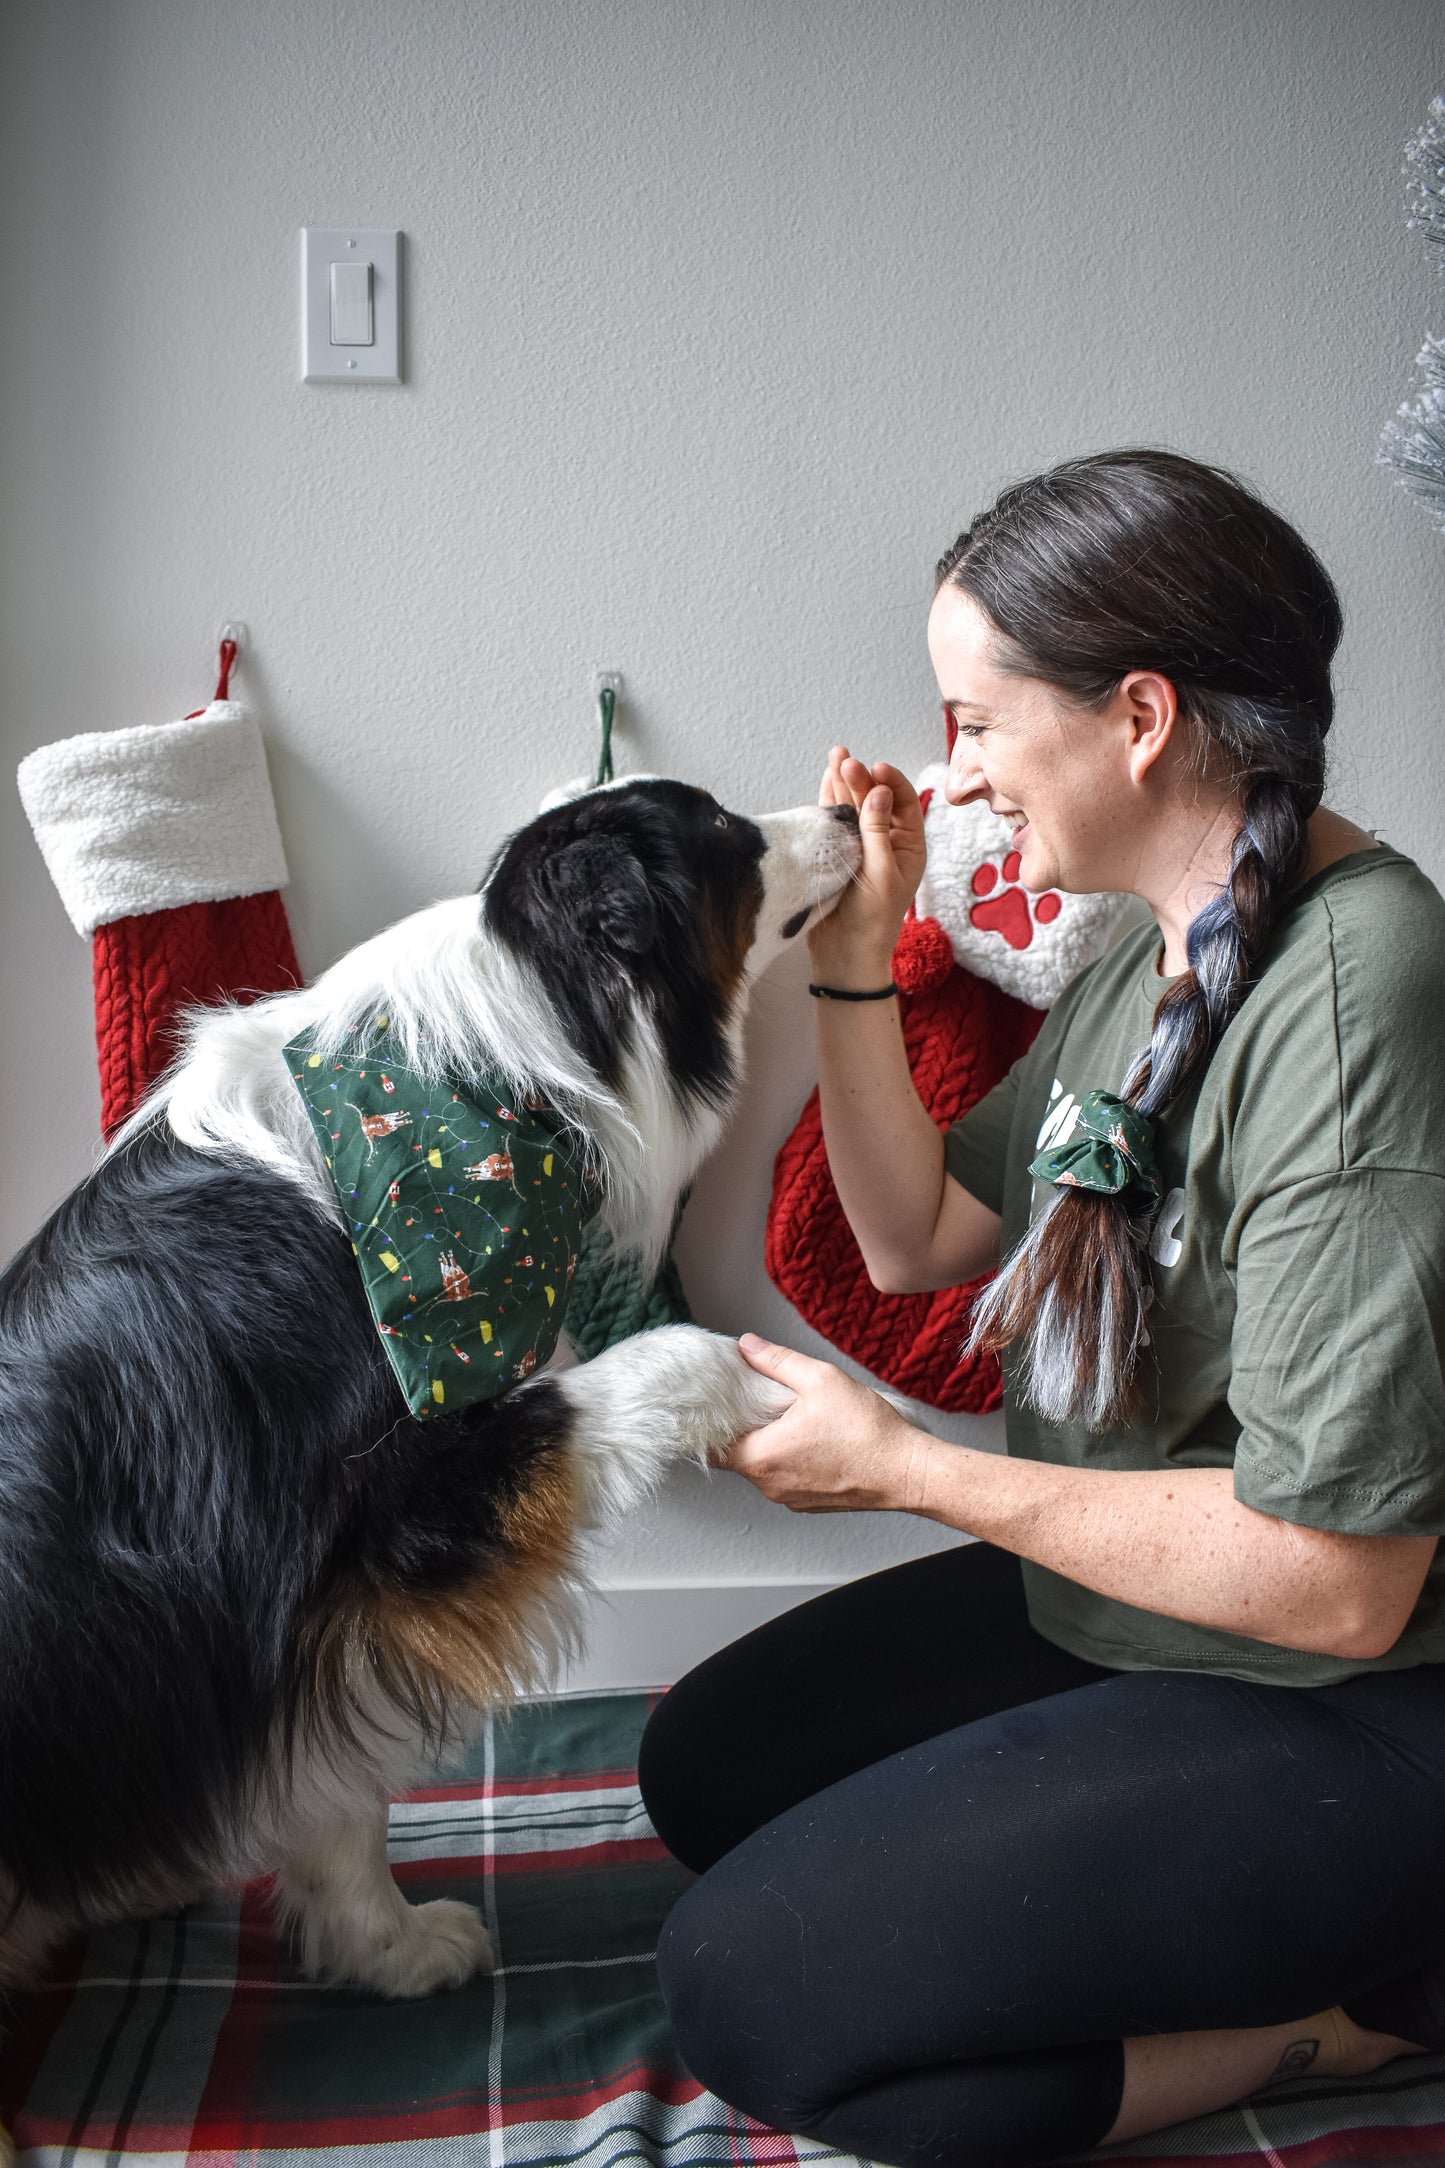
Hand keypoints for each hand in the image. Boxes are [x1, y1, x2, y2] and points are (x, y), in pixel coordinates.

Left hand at [712, 1334, 936, 1514]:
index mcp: (762, 1457)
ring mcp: (790, 1498)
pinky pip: (786, 1478)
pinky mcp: (809, 1503)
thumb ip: (777, 1361)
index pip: (712, 1447)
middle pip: (738, 1455)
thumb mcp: (820, 1380)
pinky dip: (791, 1460)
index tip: (717, 1404)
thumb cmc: (866, 1431)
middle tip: (760, 1401)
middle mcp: (769, 1485)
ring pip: (764, 1467)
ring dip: (770, 1444)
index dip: (710, 1424)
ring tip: (793, 1418)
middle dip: (746, 1428)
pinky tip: (813, 1439)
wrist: (907, 1472)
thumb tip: (748, 1346)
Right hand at [808, 746, 927, 978]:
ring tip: (835, 755)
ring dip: (844, 782)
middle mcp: (887, 842)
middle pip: (875, 800)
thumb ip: (877, 832)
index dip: (890, 783)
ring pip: (853, 806)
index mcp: (909, 847)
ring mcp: (860, 846)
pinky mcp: (837, 853)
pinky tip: (825, 779)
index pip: (905, 803)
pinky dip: (829, 800)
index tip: (875, 769)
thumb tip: (879, 792)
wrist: (844, 954)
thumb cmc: (871, 920)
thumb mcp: (880, 874)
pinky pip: (835, 820)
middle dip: (861, 778)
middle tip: (845, 760)